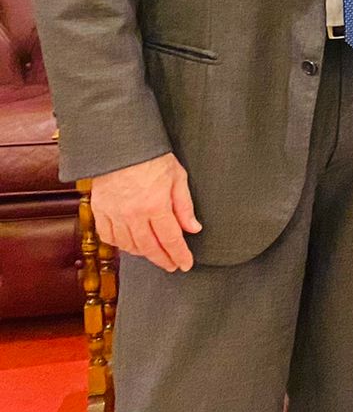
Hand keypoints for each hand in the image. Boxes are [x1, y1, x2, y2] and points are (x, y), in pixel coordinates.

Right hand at [90, 152, 200, 271]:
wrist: (119, 146)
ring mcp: (114, 214)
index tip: (186, 264)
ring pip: (129, 245)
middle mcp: (133, 214)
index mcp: (155, 205)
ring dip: (144, 254)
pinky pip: (109, 237)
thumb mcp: (177, 177)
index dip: (179, 255)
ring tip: (155, 254)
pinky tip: (131, 245)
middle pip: (150, 248)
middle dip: (163, 259)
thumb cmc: (152, 158)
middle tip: (172, 265)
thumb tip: (194, 228)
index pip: (170, 239)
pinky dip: (121, 245)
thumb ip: (185, 206)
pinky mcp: (99, 211)